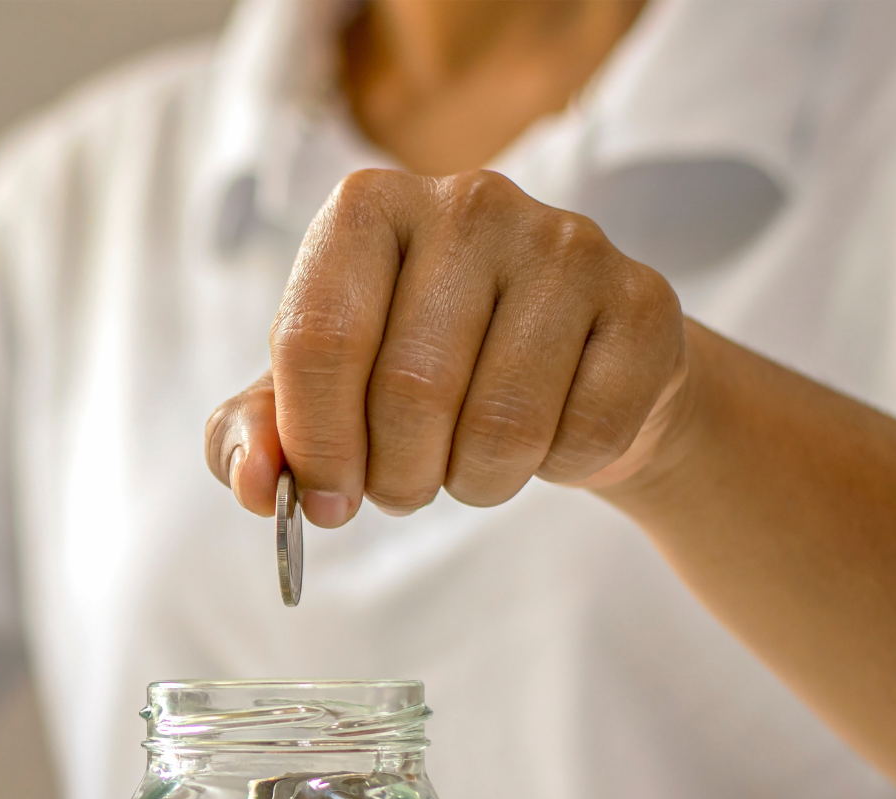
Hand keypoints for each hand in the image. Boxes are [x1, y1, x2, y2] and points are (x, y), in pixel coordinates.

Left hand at [205, 169, 689, 524]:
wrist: (567, 370)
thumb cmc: (418, 375)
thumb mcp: (315, 397)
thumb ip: (255, 435)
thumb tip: (251, 483)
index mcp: (365, 209)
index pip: (316, 339)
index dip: (315, 444)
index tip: (324, 499)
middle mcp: (467, 203)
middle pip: (409, 390)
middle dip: (397, 476)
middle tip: (402, 487)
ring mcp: (566, 243)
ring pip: (502, 424)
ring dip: (474, 481)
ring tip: (468, 463)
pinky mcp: (644, 301)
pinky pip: (584, 434)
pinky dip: (555, 469)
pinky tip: (549, 436)